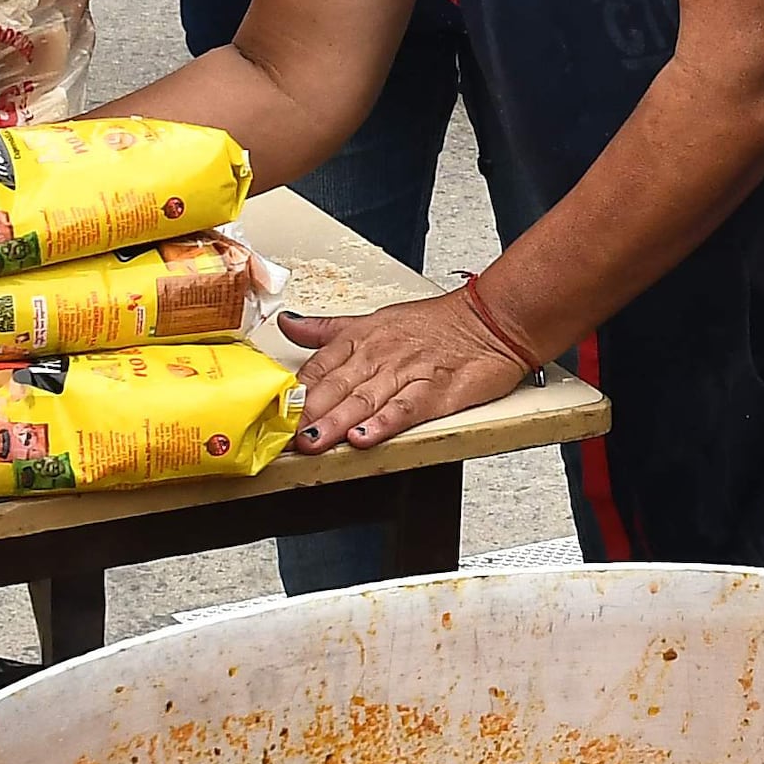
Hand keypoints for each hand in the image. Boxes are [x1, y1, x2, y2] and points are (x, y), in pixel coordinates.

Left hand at [281, 286, 537, 454]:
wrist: (490, 321)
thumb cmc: (434, 325)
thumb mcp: (374, 320)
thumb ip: (328, 330)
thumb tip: (288, 324)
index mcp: (361, 339)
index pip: (318, 367)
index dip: (296, 392)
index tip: (274, 412)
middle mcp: (379, 356)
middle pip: (336, 388)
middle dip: (308, 413)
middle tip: (284, 436)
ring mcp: (407, 375)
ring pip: (364, 401)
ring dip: (335, 423)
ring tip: (313, 442)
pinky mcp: (435, 393)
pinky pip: (405, 409)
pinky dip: (384, 424)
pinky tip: (365, 437)